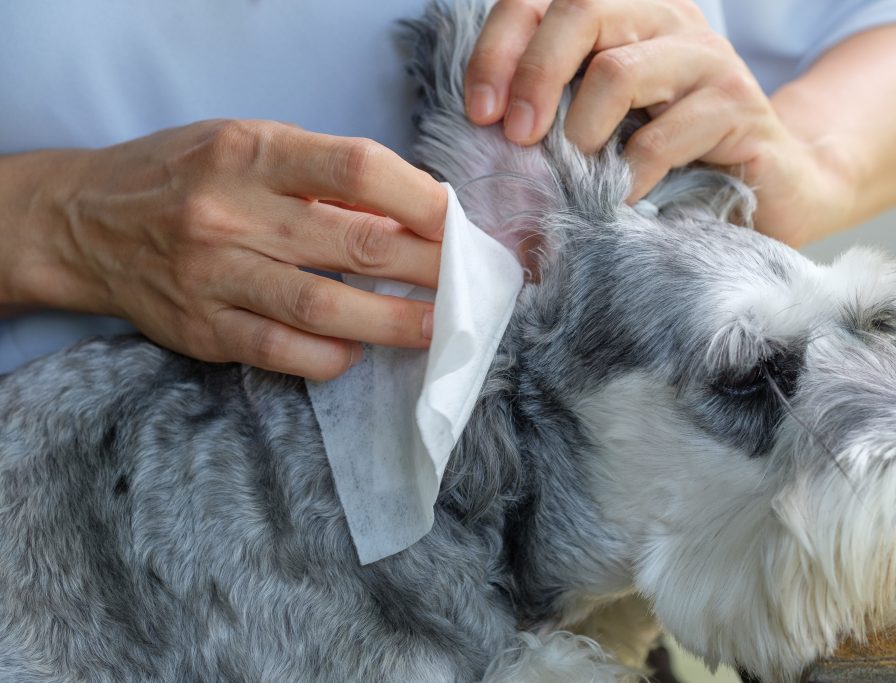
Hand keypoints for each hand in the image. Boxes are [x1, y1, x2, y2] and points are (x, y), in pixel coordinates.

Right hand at [30, 120, 445, 378]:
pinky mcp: (203, 329)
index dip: (422, 198)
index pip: (359, 169)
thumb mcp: (248, 148)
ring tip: (438, 327)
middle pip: (356, 242)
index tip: (458, 223)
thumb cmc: (185, 177)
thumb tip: (412, 212)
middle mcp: (232, 212)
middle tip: (467, 283)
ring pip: (325, 305)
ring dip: (395, 321)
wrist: (85, 222)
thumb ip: (322, 176)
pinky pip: (283, 351)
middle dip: (428, 267)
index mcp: (252, 151)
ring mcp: (215, 275)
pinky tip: (359, 351)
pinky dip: (331, 356)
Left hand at [464, 0, 848, 243]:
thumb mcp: (602, 121)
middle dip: (534, 76)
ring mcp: (706, 59)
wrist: (768, 185)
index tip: (478, 111)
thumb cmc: (668, 157)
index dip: (498, 49)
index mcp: (625, 12)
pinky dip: (628, 176)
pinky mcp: (737, 107)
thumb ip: (554, 105)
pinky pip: (661, 138)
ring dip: (581, 132)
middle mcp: (666, 19)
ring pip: (618, 70)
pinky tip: (623, 199)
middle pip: (580, 11)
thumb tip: (484, 123)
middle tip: (518, 137)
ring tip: (579, 171)